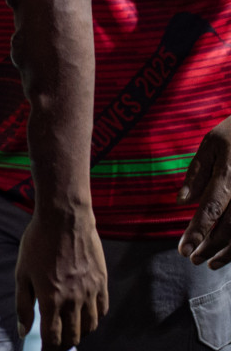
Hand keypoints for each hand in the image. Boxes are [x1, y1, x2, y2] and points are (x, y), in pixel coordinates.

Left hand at [14, 206, 107, 349]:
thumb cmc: (37, 243)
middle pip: (73, 336)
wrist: (64, 219)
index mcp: (51, 299)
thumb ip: (23, 305)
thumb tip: (23, 331)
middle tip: (56, 345)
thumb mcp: (22, 273)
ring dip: (79, 334)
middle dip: (63, 344)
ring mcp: (91, 292)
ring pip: (90, 326)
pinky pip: (102, 310)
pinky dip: (95, 319)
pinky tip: (86, 316)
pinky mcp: (102, 282)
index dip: (48, 349)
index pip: (53, 337)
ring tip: (70, 333)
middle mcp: (74, 300)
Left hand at [178, 115, 230, 266]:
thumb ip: (197, 174)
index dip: (197, 233)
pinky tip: (229, 253)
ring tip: (210, 263)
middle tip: (192, 260)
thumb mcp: (211, 145)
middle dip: (210, 248)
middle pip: (229, 228)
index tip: (183, 252)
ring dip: (228, 253)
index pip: (210, 210)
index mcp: (227, 177)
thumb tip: (182, 202)